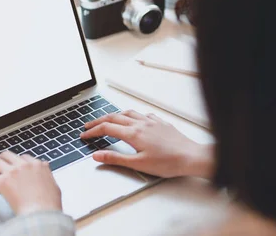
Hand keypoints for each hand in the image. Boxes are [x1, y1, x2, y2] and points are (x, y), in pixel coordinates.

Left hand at [0, 151, 61, 214]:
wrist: (42, 214)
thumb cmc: (49, 205)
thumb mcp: (54, 186)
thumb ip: (48, 174)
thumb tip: (45, 168)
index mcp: (37, 165)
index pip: (23, 157)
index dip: (14, 162)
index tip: (10, 168)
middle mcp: (24, 165)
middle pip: (6, 155)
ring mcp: (12, 172)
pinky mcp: (2, 182)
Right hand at [81, 110, 213, 178]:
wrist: (191, 157)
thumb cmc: (168, 162)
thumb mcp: (138, 164)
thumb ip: (115, 158)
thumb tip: (97, 155)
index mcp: (133, 133)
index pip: (106, 129)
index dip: (92, 131)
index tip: (84, 135)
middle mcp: (141, 124)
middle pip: (113, 117)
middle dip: (98, 121)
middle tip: (88, 125)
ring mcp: (151, 121)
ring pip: (127, 112)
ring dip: (114, 115)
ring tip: (107, 120)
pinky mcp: (161, 123)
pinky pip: (143, 114)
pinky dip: (133, 115)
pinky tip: (135, 119)